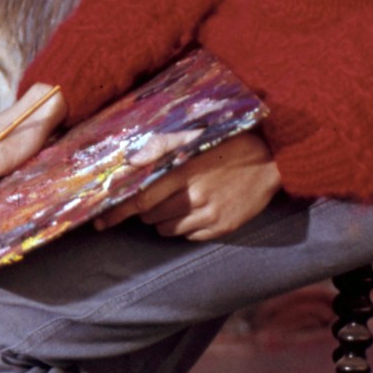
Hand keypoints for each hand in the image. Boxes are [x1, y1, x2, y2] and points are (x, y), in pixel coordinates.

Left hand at [94, 129, 280, 240]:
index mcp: (184, 171)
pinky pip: (188, 236)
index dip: (117, 212)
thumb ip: (159, 147)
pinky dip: (183, 226)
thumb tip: (129, 162)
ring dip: (162, 219)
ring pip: (166, 229)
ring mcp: (210, 214)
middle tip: (155, 195)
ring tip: (178, 200)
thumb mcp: (193, 137)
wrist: (272, 160)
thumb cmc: (227, 143)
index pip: (140, 198)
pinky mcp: (222, 228)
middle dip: (144, 209)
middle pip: (150, 216)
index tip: (100, 222)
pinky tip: (195, 209)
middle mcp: (195, 196)